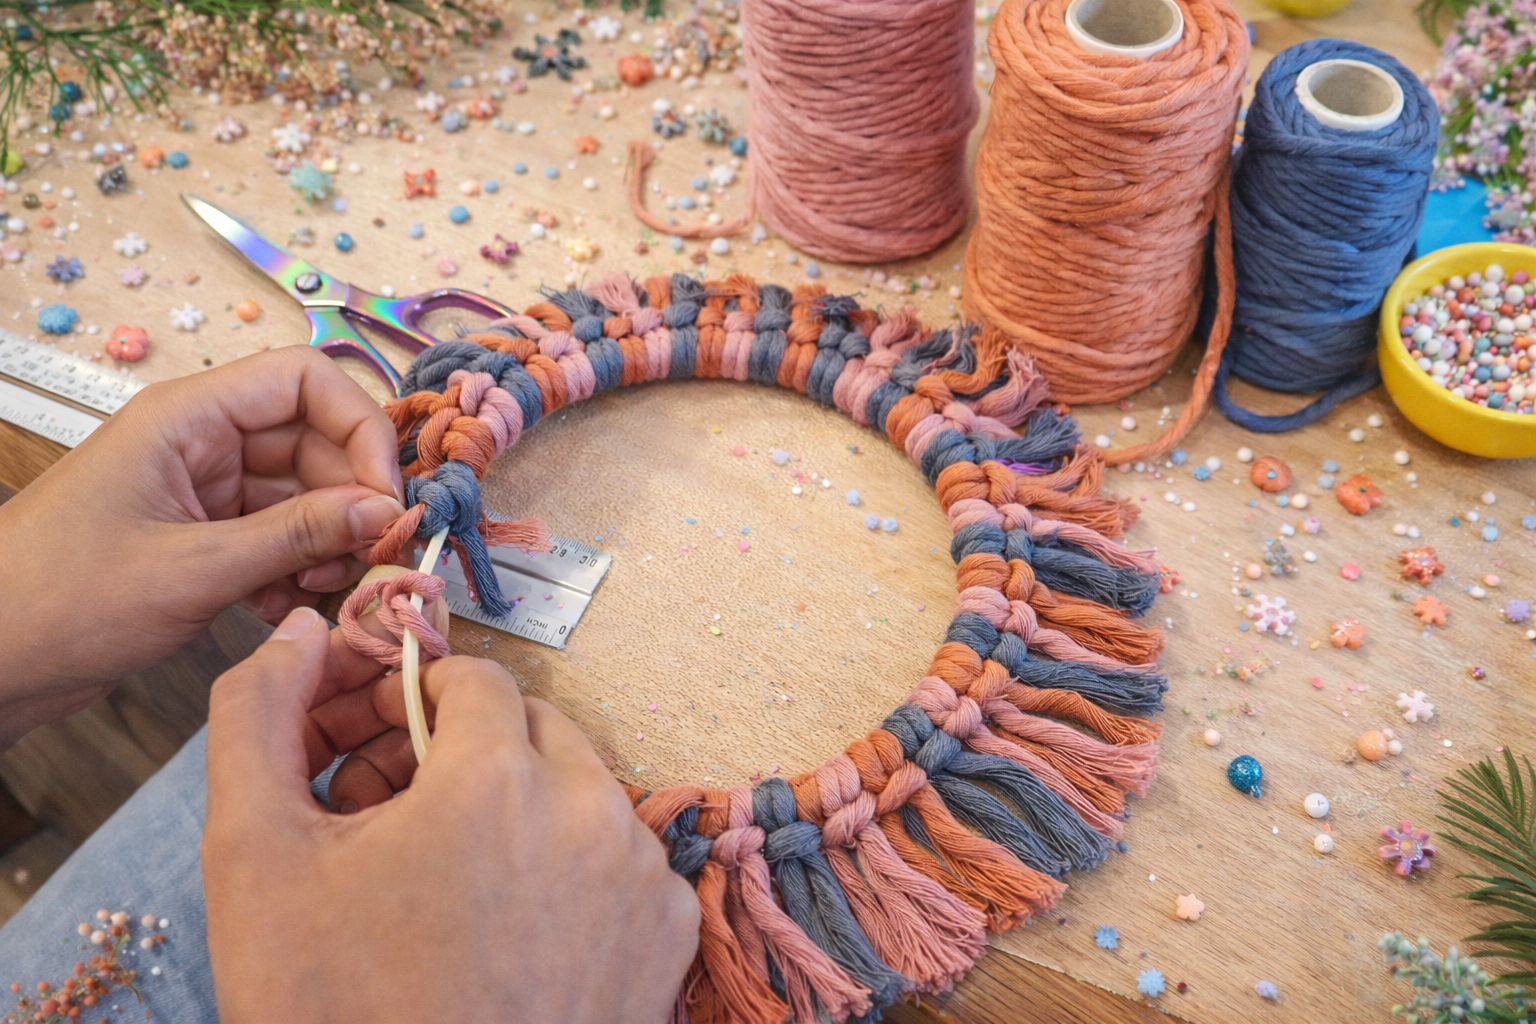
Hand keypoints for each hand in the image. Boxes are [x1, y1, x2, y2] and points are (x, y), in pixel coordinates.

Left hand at [0, 346, 403, 745]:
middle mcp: (199, 442)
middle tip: (372, 558)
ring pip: (301, 494)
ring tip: (319, 589)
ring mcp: (200, 490)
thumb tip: (384, 511)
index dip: (359, 427)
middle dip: (350, 499)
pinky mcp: (199, 537)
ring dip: (325, 542)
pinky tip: (281, 608)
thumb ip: (297, 536)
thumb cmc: (59, 600)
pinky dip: (292, 569)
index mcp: (187, 417)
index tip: (384, 496)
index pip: (305, 380)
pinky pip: (274, 536)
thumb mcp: (194, 568)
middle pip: (314, 441)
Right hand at [203, 607, 698, 1023]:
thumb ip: (259, 717)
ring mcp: (640, 876)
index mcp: (498, 776)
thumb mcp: (255, 859)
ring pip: (576, 790)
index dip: (406, 701)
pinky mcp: (668, 935)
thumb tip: (302, 633)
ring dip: (512, 806)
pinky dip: (566, 868)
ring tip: (438, 876)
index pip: (470, 677)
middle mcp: (590, 810)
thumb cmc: (334, 1011)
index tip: (367, 747)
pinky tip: (505, 924)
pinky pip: (617, 859)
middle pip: (527, 728)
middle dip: (457, 749)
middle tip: (386, 812)